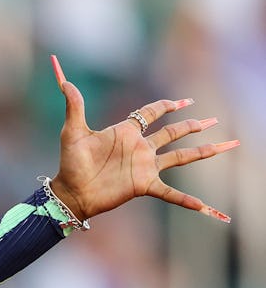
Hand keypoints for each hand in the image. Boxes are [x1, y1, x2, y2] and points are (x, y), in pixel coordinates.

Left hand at [48, 54, 237, 223]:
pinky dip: (185, 199)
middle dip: (192, 125)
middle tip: (211, 119)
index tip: (183, 101)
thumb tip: (64, 81)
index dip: (167, 106)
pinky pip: (169, 192)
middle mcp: (140, 148)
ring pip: (180, 157)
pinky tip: (201, 205)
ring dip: (202, 152)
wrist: (70, 192)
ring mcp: (144, 167)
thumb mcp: (72, 132)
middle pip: (173, 132)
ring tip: (224, 146)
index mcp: (126, 132)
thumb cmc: (70, 162)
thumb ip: (74, 106)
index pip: (151, 113)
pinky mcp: (143, 185)